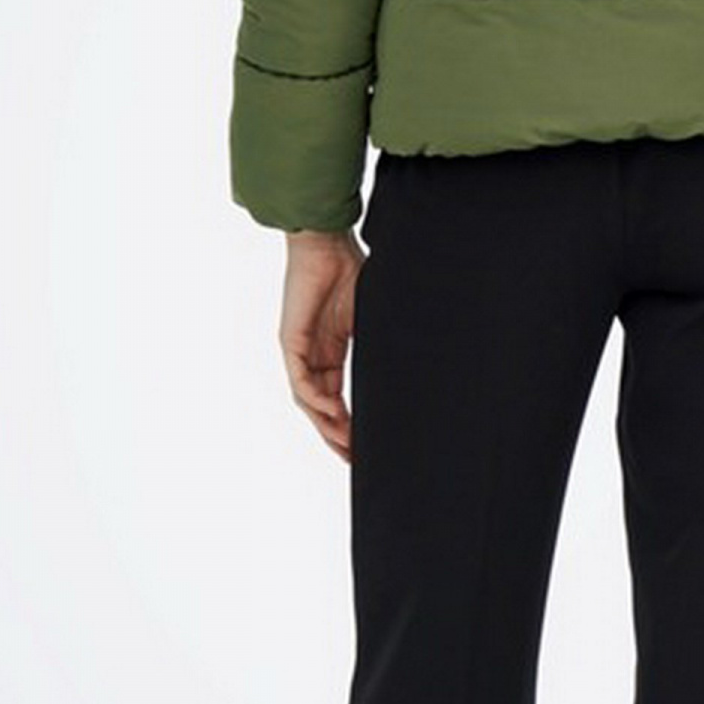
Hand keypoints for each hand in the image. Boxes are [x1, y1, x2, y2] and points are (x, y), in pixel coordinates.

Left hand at [279, 229, 364, 461]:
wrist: (327, 245)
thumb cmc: (349, 271)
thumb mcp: (370, 317)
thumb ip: (378, 342)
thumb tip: (413, 360)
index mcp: (331, 351)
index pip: (336, 398)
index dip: (348, 424)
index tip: (364, 447)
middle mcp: (313, 356)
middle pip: (321, 408)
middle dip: (336, 435)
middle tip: (353, 458)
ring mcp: (300, 351)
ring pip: (308, 401)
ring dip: (325, 425)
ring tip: (344, 445)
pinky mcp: (291, 341)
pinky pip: (300, 380)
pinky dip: (315, 399)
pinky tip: (331, 412)